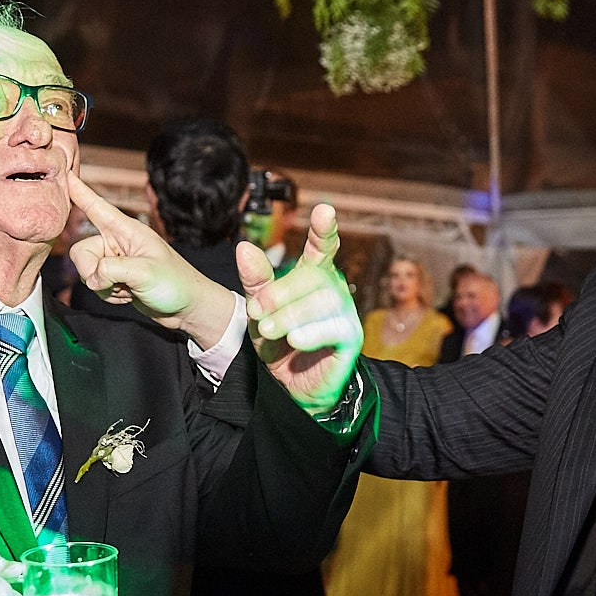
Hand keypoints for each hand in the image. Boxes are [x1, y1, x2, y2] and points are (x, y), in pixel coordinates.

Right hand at [66, 173, 233, 347]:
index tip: (64, 175)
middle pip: (81, 252)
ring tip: (129, 288)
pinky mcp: (116, 279)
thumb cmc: (175, 283)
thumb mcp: (145, 272)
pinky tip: (129, 295)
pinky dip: (109, 295)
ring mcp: (116, 261)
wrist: (188, 308)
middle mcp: (118, 243)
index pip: (96, 207)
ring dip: (104, 287)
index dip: (79, 192)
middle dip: (93, 272)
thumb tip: (92, 277)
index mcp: (127, 230)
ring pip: (87, 272)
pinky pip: (96, 286)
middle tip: (116, 282)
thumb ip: (111, 269)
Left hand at [234, 204, 361, 415]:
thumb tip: (244, 247)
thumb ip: (255, 280)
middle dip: (281, 291)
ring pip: (323, 301)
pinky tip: (295, 339)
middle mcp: (333, 288)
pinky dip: (311, 333)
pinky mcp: (351, 338)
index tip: (324, 209)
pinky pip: (334, 328)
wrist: (293, 386)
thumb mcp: (261, 310)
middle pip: (312, 277)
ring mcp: (345, 312)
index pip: (322, 246)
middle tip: (257, 310)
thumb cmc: (280, 342)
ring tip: (269, 329)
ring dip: (291, 314)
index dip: (324, 228)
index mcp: (313, 275)